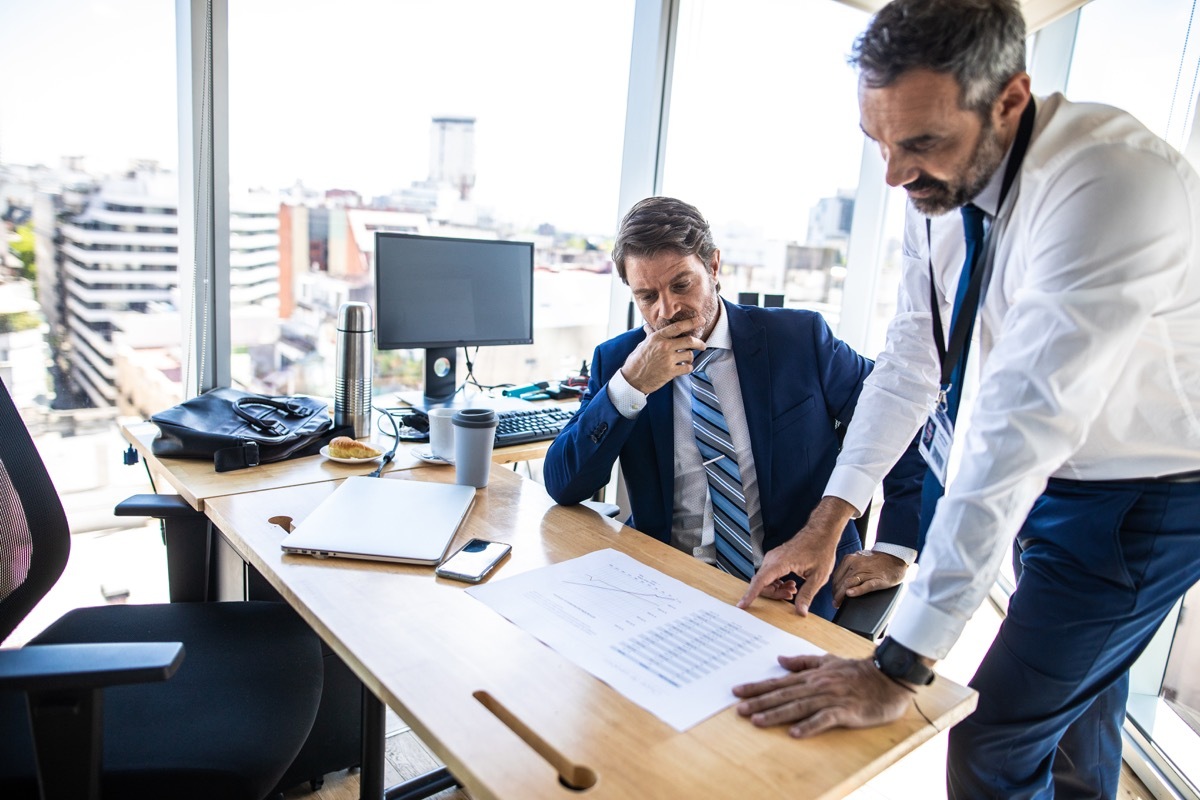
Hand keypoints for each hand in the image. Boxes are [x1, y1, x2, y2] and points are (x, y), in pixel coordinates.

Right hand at [620, 319, 706, 394]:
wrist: (633, 379)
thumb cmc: (636, 361)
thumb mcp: (642, 344)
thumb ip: (650, 335)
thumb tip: (647, 327)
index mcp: (658, 337)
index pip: (678, 327)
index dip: (692, 322)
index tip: (701, 320)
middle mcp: (664, 346)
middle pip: (689, 341)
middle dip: (699, 343)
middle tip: (702, 345)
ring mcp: (668, 359)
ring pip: (689, 355)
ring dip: (690, 357)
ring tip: (687, 359)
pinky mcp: (670, 372)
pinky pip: (687, 368)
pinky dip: (688, 368)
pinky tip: (684, 368)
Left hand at [732, 654, 911, 737]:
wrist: (889, 675)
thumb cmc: (858, 671)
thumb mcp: (828, 661)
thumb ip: (803, 662)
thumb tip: (779, 660)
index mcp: (812, 676)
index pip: (779, 682)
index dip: (757, 687)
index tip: (737, 692)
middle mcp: (817, 686)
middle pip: (784, 695)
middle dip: (760, 702)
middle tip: (739, 709)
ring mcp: (831, 698)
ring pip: (799, 706)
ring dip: (777, 713)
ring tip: (757, 721)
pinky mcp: (846, 711)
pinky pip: (824, 719)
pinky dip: (809, 726)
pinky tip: (794, 733)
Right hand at [737, 496, 856, 614]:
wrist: (821, 533)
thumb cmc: (820, 549)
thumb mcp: (818, 577)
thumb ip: (807, 595)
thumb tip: (801, 611)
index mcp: (781, 562)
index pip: (760, 581)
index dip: (750, 595)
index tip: (742, 605)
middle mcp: (772, 559)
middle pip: (761, 583)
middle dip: (773, 594)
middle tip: (790, 596)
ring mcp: (772, 558)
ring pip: (765, 580)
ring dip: (776, 589)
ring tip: (793, 590)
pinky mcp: (775, 559)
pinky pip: (769, 575)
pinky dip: (777, 583)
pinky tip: (789, 584)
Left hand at [831, 550, 907, 607]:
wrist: (895, 558)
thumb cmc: (876, 561)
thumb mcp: (858, 559)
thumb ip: (848, 568)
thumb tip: (838, 582)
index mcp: (849, 560)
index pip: (836, 577)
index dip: (833, 588)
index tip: (834, 595)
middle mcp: (855, 564)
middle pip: (840, 582)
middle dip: (836, 594)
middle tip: (835, 603)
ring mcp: (866, 572)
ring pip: (849, 584)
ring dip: (841, 595)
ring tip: (838, 603)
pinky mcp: (877, 579)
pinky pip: (865, 586)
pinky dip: (856, 590)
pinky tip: (850, 594)